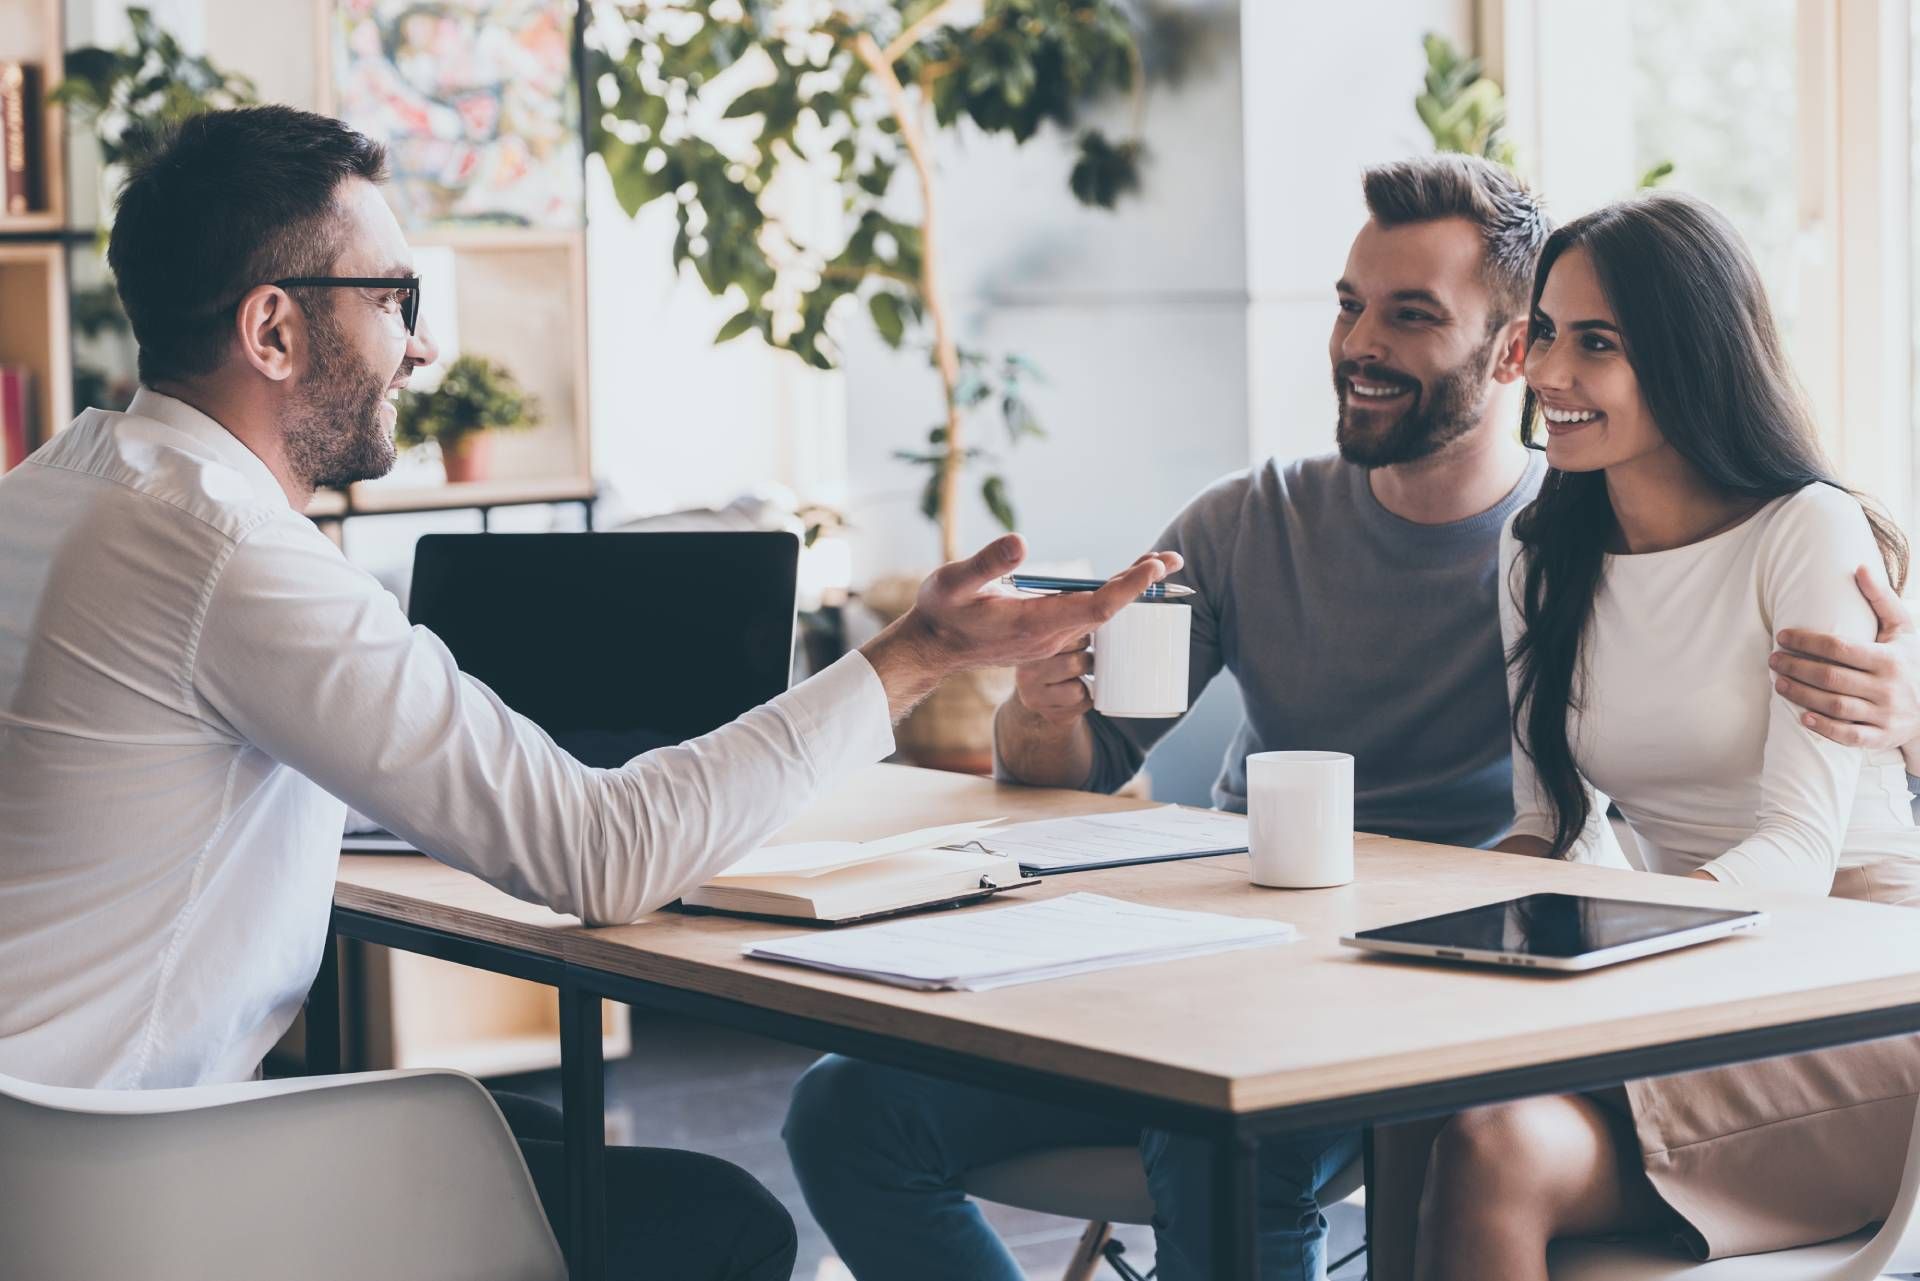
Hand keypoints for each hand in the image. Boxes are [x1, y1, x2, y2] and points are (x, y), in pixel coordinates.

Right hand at [860, 536, 1182, 719]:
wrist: (934, 647)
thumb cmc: (942, 611)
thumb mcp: (954, 582)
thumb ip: (987, 564)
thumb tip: (1021, 543)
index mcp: (1034, 623)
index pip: (1095, 607)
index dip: (1129, 588)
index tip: (1155, 567)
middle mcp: (1050, 639)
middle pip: (1108, 613)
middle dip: (1141, 585)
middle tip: (1173, 560)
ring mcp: (1051, 645)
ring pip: (1100, 621)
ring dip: (1128, 595)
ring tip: (1157, 567)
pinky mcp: (1048, 644)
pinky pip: (1087, 630)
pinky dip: (1109, 609)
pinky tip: (1126, 589)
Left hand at [1770, 565, 1919, 760]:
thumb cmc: (1910, 660)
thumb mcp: (1903, 629)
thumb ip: (1881, 599)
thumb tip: (1859, 567)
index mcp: (1890, 659)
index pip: (1839, 648)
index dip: (1807, 642)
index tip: (1783, 636)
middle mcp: (1888, 688)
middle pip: (1831, 677)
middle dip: (1796, 668)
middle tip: (1773, 660)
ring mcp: (1885, 715)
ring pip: (1835, 706)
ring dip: (1801, 695)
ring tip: (1778, 682)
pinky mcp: (1881, 737)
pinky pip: (1849, 736)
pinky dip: (1824, 728)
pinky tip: (1801, 717)